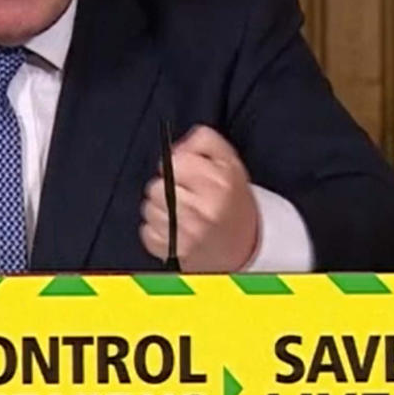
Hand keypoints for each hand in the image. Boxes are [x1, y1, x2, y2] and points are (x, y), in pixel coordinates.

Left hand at [139, 125, 260, 271]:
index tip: (184, 171)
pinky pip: (147, 231)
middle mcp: (206, 209)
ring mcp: (190, 233)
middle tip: (184, 194)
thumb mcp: (229, 162)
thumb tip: (175, 147)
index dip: (176, 164)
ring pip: (149, 208)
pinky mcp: (176, 252)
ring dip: (160, 209)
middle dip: (167, 187)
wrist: (246, 246)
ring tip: (180, 212)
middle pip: (157, 186)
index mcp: (220, 183)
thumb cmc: (233, 202)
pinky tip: (175, 228)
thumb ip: (204, 142)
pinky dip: (157, 229)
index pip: (175, 162)